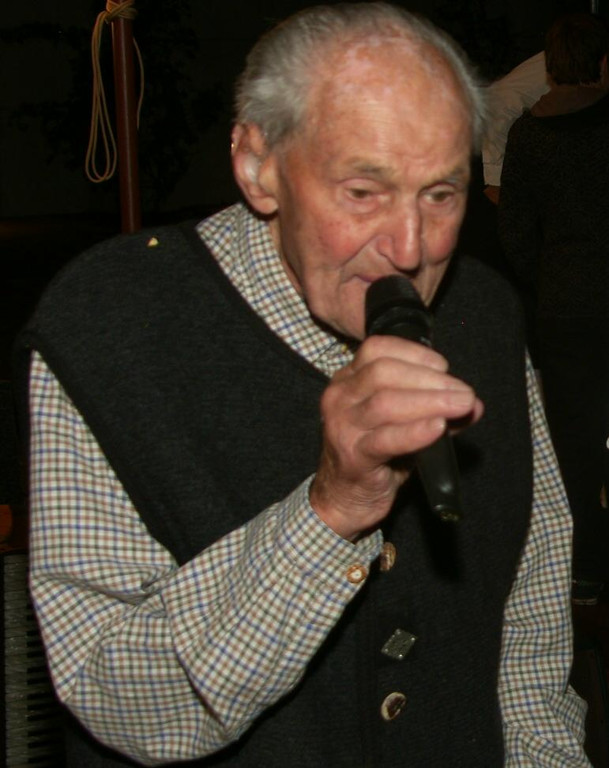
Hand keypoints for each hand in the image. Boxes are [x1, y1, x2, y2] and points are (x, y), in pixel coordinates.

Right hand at [310, 335, 483, 539]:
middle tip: (463, 394)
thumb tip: (472, 404)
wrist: (343, 498)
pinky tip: (437, 428)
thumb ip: (435, 410)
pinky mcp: (352, 457)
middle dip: (430, 380)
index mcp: (348, 380)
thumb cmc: (373, 456)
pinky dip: (415, 432)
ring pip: (385, 402)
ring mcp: (343, 427)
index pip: (377, 349)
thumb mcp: (402, 425)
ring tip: (460, 407)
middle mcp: (340, 398)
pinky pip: (385, 440)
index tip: (444, 368)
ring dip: (429, 401)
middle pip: (383, 372)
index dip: (415, 354)